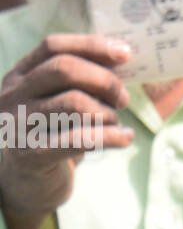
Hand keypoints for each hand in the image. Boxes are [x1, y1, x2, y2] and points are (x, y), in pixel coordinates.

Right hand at [0, 35, 135, 228]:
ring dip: (107, 112)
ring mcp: (18, 125)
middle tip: (123, 98)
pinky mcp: (31, 155)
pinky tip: (125, 138)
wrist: (27, 183)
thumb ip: (81, 79)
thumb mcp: (59, 99)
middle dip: (104, 80)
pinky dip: (112, 136)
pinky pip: (80, 138)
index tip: (125, 53)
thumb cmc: (53, 132)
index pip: (53, 46)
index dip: (91, 45)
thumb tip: (122, 57)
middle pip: (64, 69)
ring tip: (115, 123)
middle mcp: (12, 96)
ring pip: (74, 103)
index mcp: (20, 75)